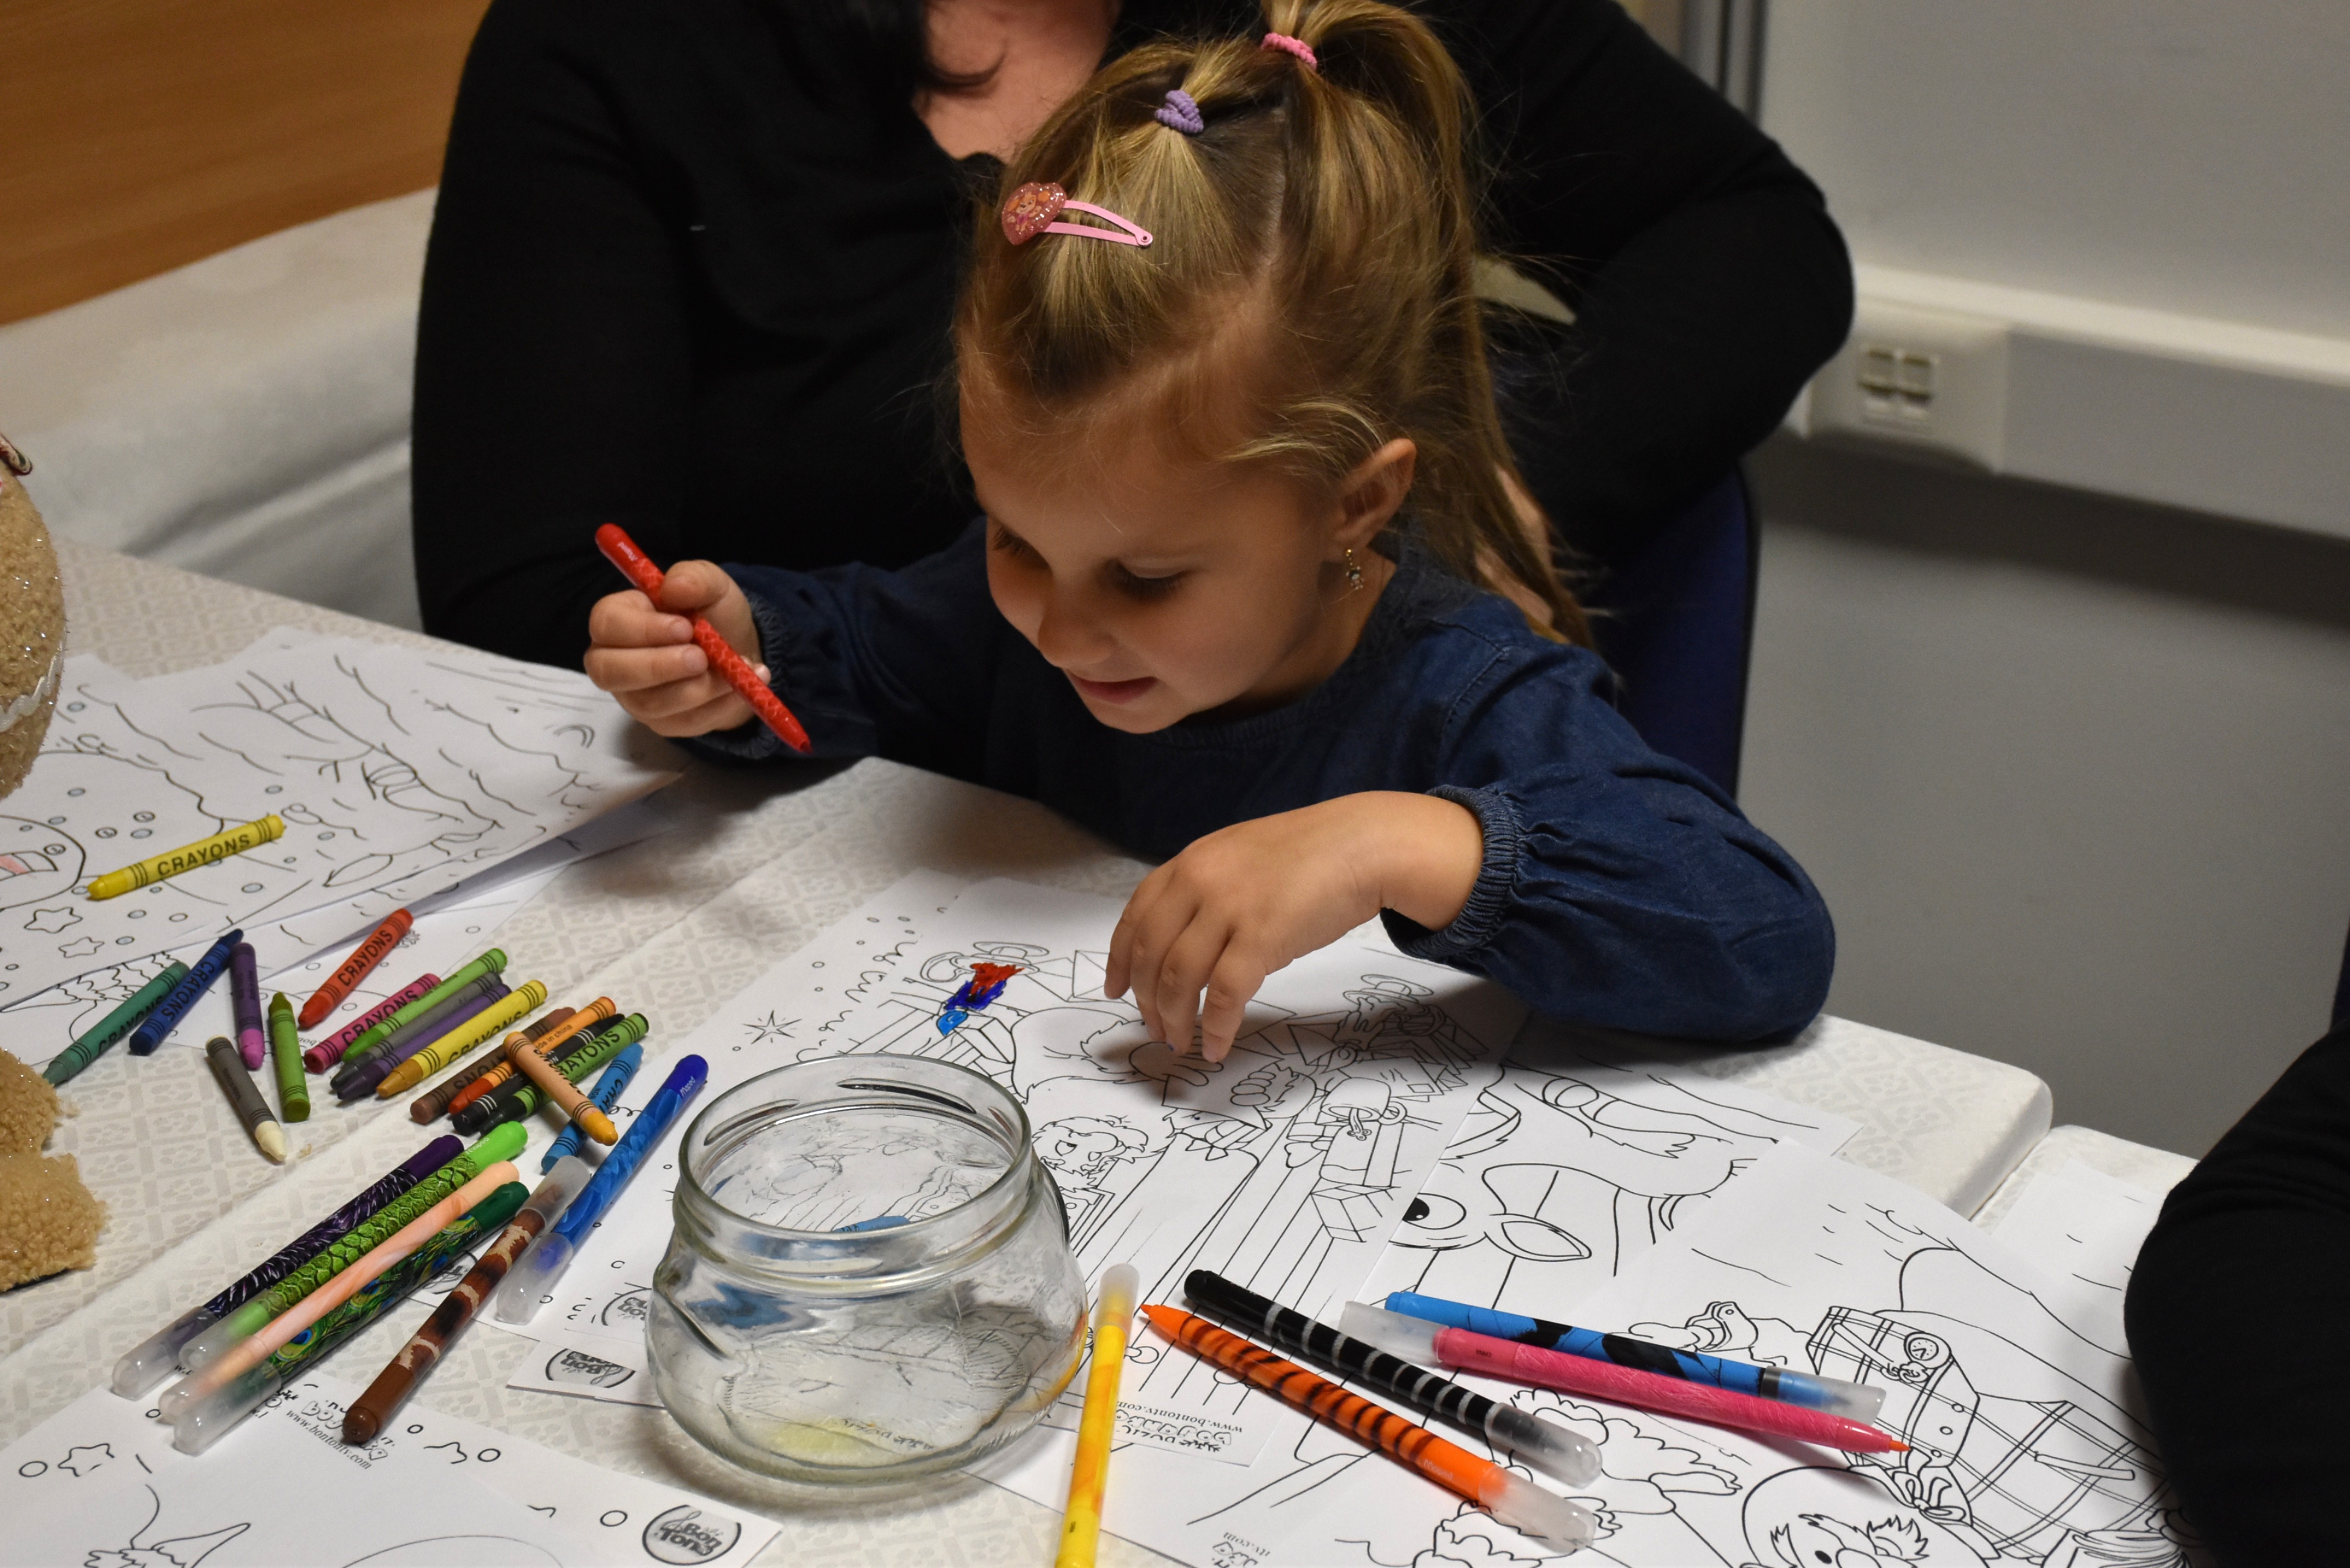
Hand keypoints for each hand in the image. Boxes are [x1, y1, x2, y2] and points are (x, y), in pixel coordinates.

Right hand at [583, 559, 765, 736]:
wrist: (738, 651)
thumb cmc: (711, 613)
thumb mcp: (712, 585)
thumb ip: (694, 578)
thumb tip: (674, 587)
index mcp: (617, 618)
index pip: (607, 624)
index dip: (643, 629)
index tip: (685, 627)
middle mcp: (615, 660)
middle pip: (609, 671)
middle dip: (659, 666)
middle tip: (701, 658)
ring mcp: (635, 696)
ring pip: (650, 703)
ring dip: (698, 689)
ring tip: (733, 672)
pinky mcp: (661, 723)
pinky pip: (682, 723)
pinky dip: (717, 707)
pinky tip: (739, 689)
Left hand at [1105, 792, 1482, 1061]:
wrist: (1363, 844)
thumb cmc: (1310, 855)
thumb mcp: (1240, 857)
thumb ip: (1207, 890)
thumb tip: (1186, 941)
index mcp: (1192, 862)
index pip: (1136, 916)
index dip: (1119, 959)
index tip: (1115, 989)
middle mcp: (1201, 881)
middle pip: (1150, 954)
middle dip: (1146, 1000)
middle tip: (1154, 1029)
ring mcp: (1230, 908)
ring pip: (1179, 978)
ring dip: (1175, 1019)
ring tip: (1180, 1043)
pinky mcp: (1262, 937)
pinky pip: (1226, 995)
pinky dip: (1217, 1027)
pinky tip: (1216, 1045)